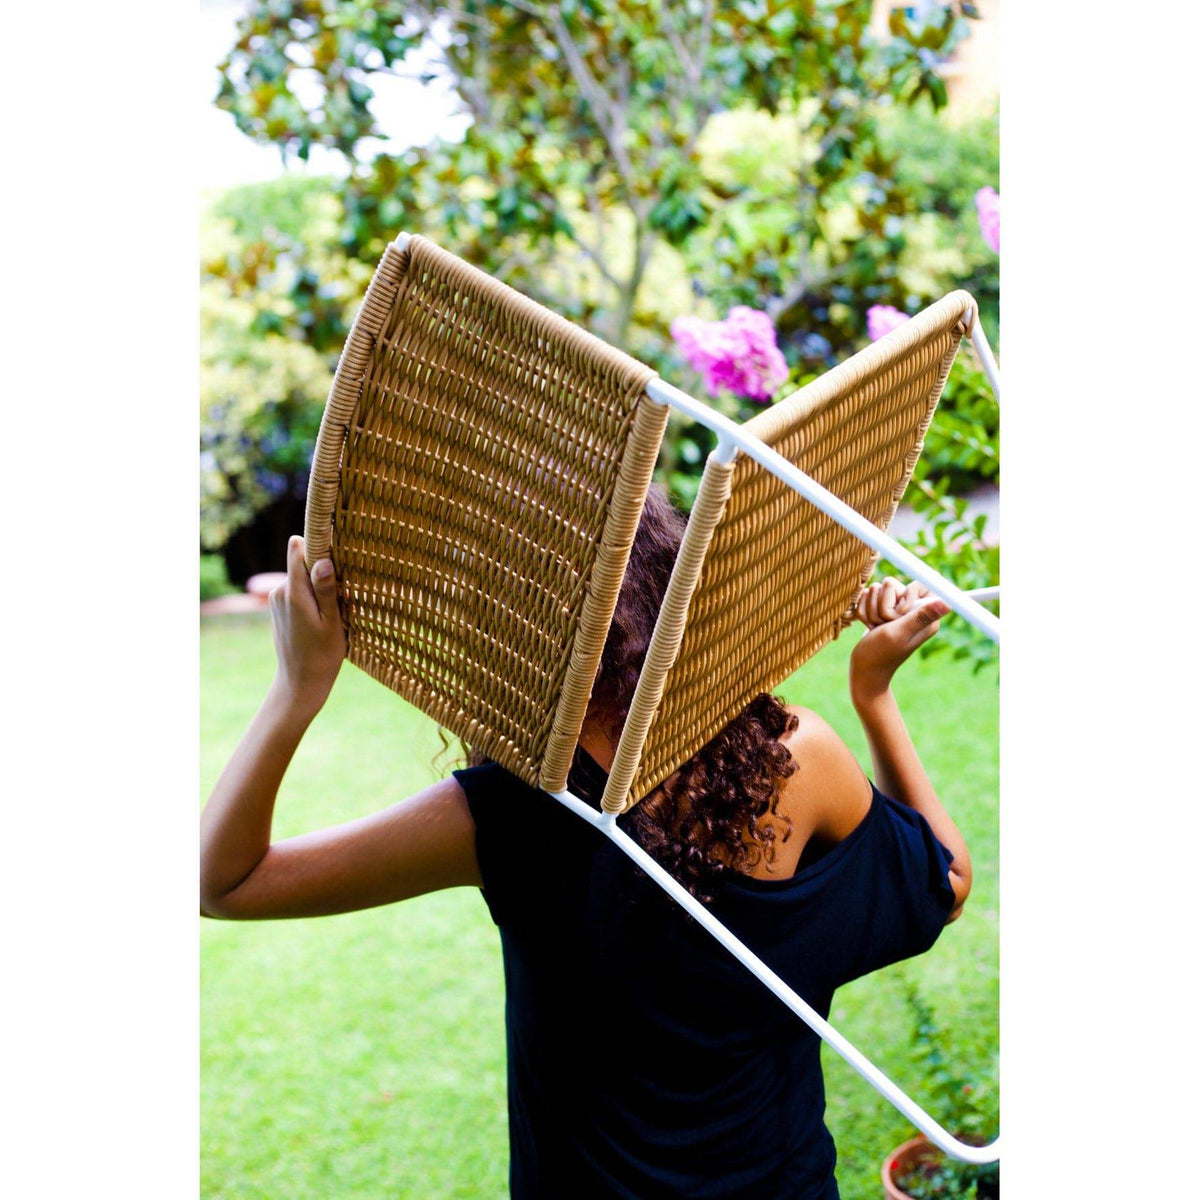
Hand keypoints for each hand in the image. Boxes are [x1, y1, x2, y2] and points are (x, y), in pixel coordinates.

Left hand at [268, 535, 345, 716]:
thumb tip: (323, 561)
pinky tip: (323, 615)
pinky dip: (312, 595)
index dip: (316, 540)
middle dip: (323, 568)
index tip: (336, 540)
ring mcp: (277, 599)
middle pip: (303, 562)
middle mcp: (280, 591)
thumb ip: (325, 590)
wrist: (300, 683)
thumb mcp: (331, 623)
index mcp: (293, 593)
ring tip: (335, 608)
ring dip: (319, 585)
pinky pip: (298, 589)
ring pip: (302, 576)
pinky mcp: (280, 606)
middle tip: (344, 589)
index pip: (297, 548)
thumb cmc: (322, 655)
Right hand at [849, 577, 947, 703]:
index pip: (921, 582)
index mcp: (927, 615)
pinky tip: (870, 626)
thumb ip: (921, 616)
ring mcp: (897, 608)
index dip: (904, 594)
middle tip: (886, 625)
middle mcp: (914, 609)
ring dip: (871, 609)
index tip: (898, 614)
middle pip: (892, 584)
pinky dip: (864, 611)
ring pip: (877, 589)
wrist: (864, 668)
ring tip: (877, 627)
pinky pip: (868, 596)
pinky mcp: (883, 609)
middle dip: (882, 605)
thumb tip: (948, 604)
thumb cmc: (881, 654)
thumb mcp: (900, 633)